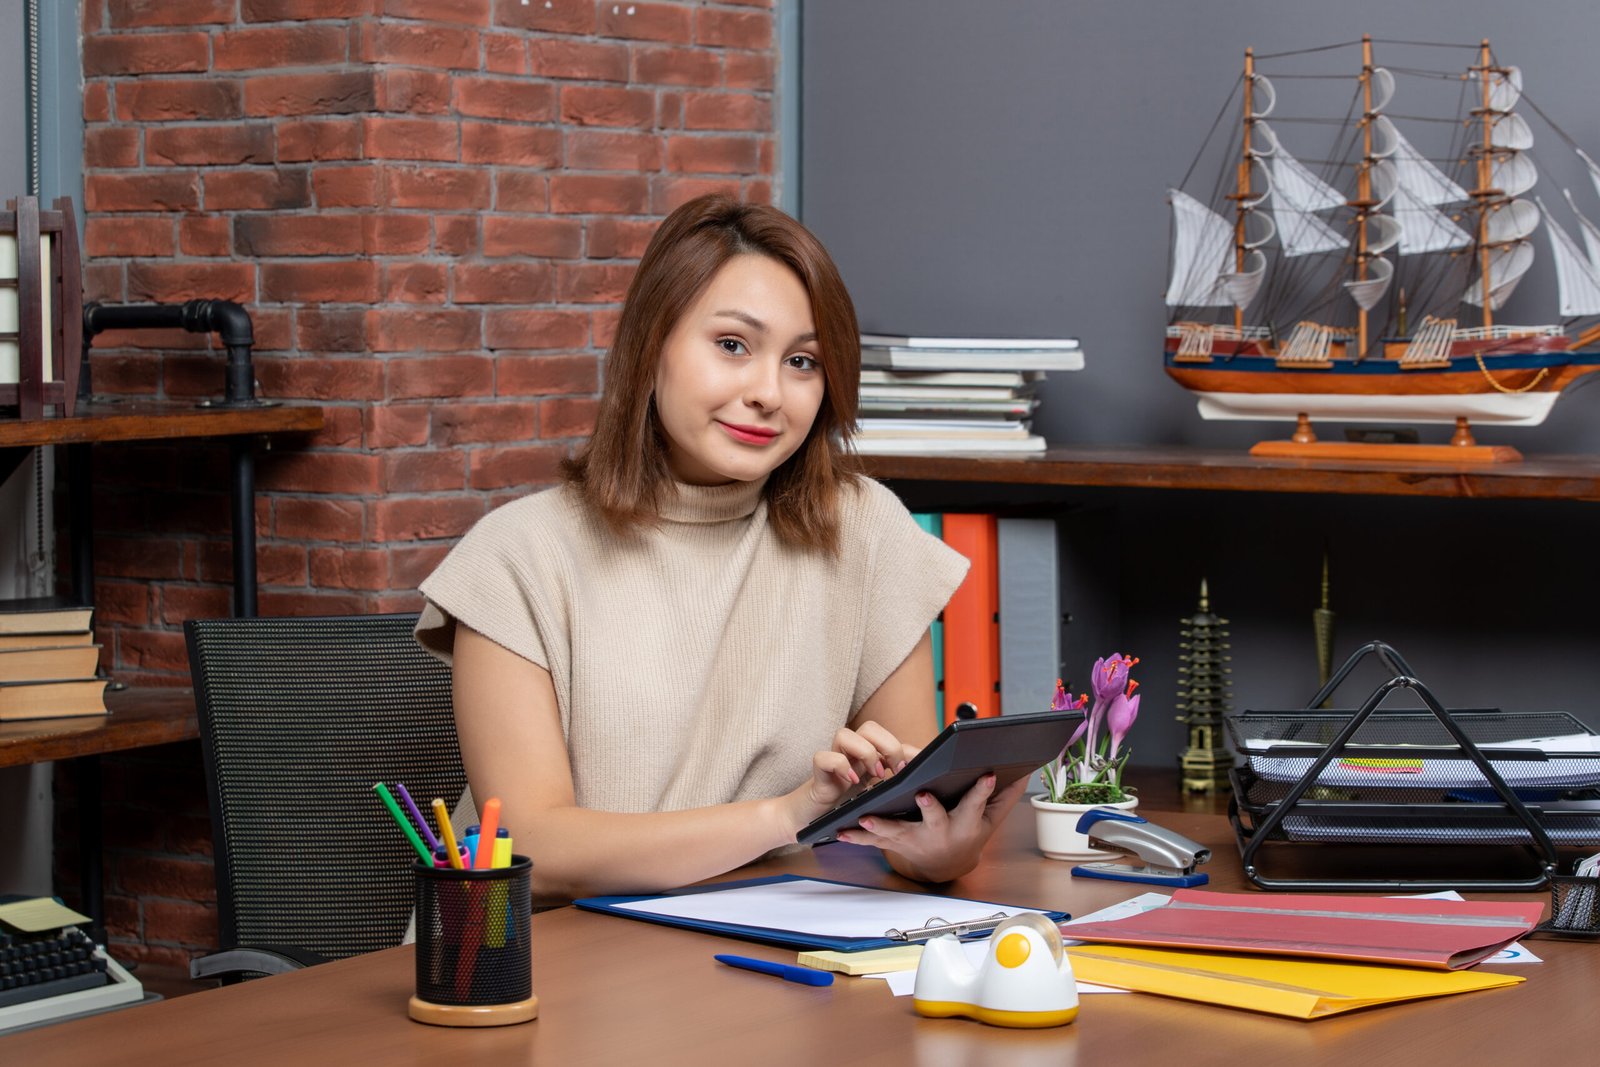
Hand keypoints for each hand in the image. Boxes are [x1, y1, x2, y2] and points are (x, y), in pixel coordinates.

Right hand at [778, 721, 918, 834]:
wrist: (810, 821)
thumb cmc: (844, 808)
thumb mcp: (876, 797)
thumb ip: (893, 785)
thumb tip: (922, 780)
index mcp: (867, 757)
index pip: (888, 737)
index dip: (906, 747)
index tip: (920, 766)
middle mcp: (850, 754)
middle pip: (869, 727)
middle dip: (888, 745)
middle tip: (897, 771)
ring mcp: (834, 761)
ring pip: (844, 734)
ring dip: (865, 752)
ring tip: (876, 775)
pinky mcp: (818, 774)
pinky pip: (823, 756)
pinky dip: (840, 765)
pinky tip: (852, 781)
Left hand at [835, 772, 1028, 882]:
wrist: (945, 866)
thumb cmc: (968, 833)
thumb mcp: (992, 818)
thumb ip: (1006, 794)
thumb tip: (1025, 767)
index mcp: (965, 824)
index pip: (976, 804)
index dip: (982, 791)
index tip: (987, 775)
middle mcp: (940, 833)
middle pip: (936, 819)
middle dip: (930, 808)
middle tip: (923, 794)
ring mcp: (915, 839)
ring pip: (898, 832)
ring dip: (882, 825)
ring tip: (867, 815)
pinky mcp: (894, 843)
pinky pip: (873, 840)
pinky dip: (857, 835)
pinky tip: (840, 830)